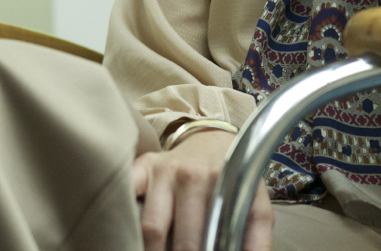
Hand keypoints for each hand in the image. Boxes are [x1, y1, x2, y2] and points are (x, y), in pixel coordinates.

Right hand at [131, 129, 273, 250]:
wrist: (212, 139)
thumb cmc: (232, 179)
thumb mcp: (255, 203)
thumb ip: (256, 240)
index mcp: (219, 185)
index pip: (204, 242)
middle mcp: (189, 175)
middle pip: (176, 239)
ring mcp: (162, 170)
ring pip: (149, 226)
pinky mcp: (141, 167)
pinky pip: (125, 195)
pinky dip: (123, 217)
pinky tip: (128, 236)